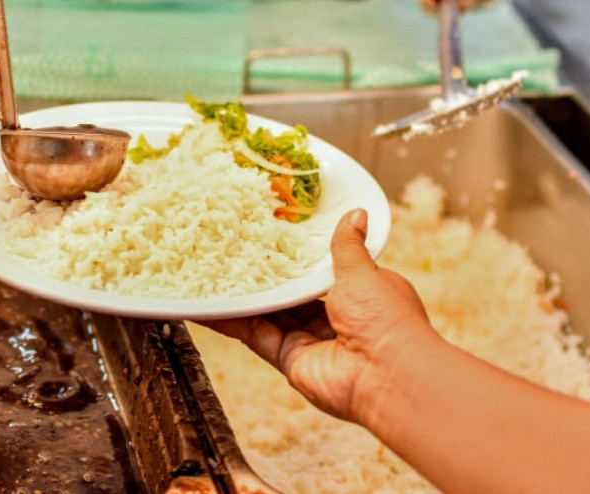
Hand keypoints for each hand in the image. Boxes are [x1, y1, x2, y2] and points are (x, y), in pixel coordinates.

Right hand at [199, 209, 435, 425]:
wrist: (387, 375)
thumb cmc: (385, 318)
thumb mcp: (363, 272)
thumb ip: (348, 246)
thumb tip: (356, 214)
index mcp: (359, 294)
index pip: (322, 271)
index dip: (297, 255)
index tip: (270, 235)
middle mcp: (334, 318)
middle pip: (291, 293)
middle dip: (264, 274)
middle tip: (230, 248)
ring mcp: (309, 340)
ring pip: (269, 312)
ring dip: (241, 295)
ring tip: (208, 271)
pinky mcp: (288, 359)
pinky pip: (255, 335)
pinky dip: (230, 320)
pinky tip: (203, 305)